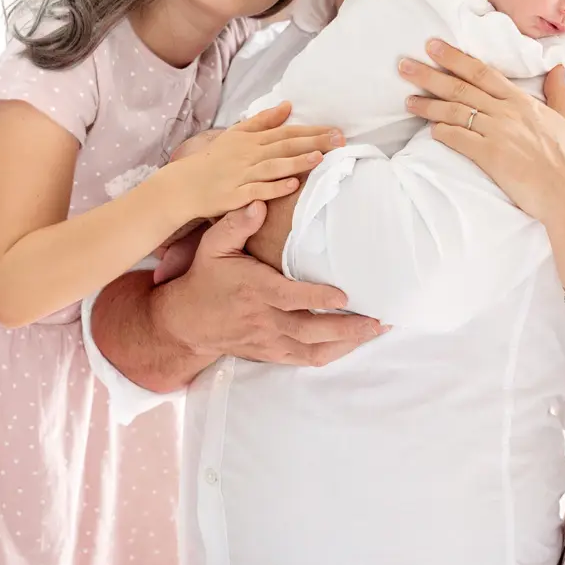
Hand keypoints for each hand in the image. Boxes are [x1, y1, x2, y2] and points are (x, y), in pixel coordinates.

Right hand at [157, 202, 387, 365]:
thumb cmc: (205, 279)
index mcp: (254, 291)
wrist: (186, 323)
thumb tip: (259, 204)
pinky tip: (353, 345)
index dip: (318, 298)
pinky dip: (332, 354)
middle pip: (310, 330)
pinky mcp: (271, 353)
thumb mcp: (213, 246)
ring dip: (347, 344)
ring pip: (313, 350)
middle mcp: (264, 320)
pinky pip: (305, 360)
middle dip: (347, 328)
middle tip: (378, 319)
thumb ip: (236, 224)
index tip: (344, 295)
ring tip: (375, 331)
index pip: (290, 298)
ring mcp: (269, 341)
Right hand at [171, 102, 341, 219]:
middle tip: (339, 140)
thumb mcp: (236, 134)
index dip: (312, 130)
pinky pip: (258, 190)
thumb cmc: (213, 160)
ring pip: (273, 166)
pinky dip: (275, 188)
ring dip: (297, 161)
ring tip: (320, 157)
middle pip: (285, 146)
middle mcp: (249, 154)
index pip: (286, 132)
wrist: (185, 185)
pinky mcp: (235, 195)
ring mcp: (242, 174)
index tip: (335, 130)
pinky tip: (293, 185)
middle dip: (313, 142)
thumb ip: (263, 121)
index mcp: (251, 140)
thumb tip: (287, 106)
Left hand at [400, 39, 564, 225]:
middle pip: (461, 87)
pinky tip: (429, 130)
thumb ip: (558, 92)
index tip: (433, 46)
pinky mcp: (491, 158)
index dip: (455, 58)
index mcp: (522, 101)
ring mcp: (498, 134)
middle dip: (430, 74)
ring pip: (455, 112)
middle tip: (404, 65)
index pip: (482, 72)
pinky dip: (442, 132)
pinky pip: (459, 140)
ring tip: (407, 100)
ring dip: (428, 105)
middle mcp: (507, 113)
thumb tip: (559, 67)